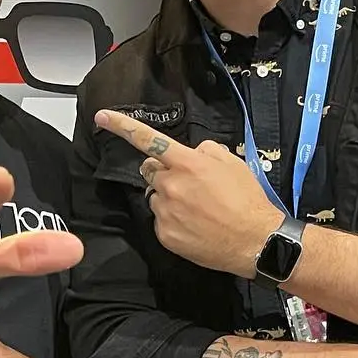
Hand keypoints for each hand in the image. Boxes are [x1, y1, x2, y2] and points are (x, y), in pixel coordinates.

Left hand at [94, 109, 280, 277]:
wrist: (255, 241)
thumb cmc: (247, 200)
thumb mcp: (233, 162)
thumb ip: (205, 151)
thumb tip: (191, 152)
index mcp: (187, 164)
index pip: (147, 139)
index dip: (122, 126)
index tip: (101, 116)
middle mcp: (171, 185)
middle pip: (149, 170)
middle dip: (162, 172)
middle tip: (187, 183)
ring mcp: (166, 211)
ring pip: (155, 196)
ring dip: (168, 197)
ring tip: (196, 208)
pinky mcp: (164, 234)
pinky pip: (159, 219)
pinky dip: (172, 220)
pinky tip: (194, 224)